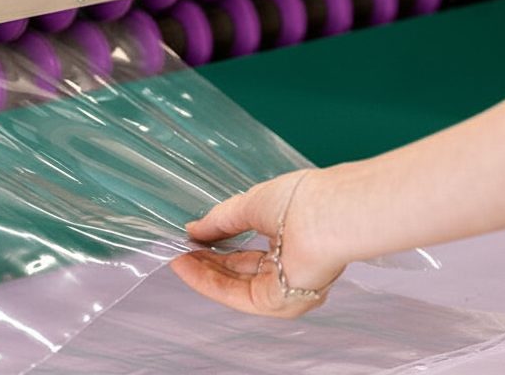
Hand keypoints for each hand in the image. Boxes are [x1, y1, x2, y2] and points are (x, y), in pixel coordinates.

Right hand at [170, 168, 346, 317]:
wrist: (326, 215)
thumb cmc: (300, 201)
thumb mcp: (251, 205)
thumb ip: (221, 220)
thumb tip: (194, 228)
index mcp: (290, 243)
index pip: (249, 253)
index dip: (218, 246)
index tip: (192, 239)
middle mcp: (288, 270)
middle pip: (239, 272)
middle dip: (208, 261)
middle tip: (180, 250)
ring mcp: (283, 289)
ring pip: (234, 285)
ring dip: (203, 271)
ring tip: (178, 256)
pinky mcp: (276, 302)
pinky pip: (235, 294)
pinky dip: (208, 281)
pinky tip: (188, 265)